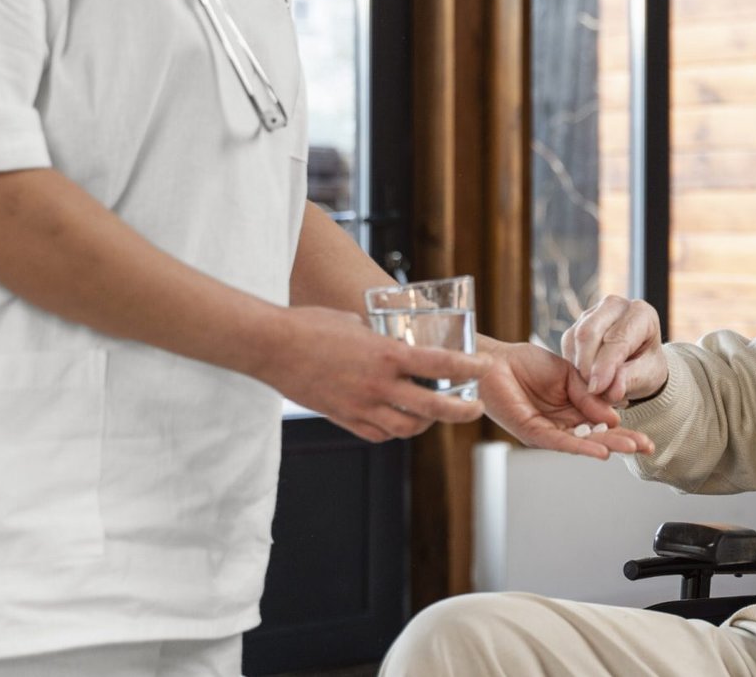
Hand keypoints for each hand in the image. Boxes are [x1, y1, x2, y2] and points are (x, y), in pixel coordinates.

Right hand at [255, 306, 486, 441]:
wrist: (271, 346)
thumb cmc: (310, 325)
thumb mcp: (355, 321)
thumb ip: (378, 336)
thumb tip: (389, 338)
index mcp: (386, 355)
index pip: (440, 366)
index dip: (468, 368)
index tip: (484, 368)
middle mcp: (378, 385)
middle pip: (433, 408)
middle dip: (460, 411)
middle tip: (473, 409)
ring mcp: (360, 406)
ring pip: (406, 428)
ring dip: (425, 425)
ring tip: (434, 417)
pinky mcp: (342, 417)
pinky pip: (376, 433)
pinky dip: (392, 431)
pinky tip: (397, 422)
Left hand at [481, 340, 654, 459]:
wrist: (496, 360)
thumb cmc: (525, 363)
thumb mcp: (568, 373)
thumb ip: (588, 394)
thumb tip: (612, 415)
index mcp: (573, 408)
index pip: (603, 424)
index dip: (624, 430)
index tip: (645, 437)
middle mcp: (563, 423)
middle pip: (597, 437)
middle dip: (622, 442)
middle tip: (645, 447)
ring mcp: (549, 430)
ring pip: (583, 442)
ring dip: (608, 446)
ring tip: (631, 448)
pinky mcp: (533, 432)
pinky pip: (560, 442)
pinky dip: (581, 446)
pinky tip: (600, 450)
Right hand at [560, 295, 666, 404]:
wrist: (638, 364)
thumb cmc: (647, 367)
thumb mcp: (647, 376)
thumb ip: (629, 381)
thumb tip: (611, 391)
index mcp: (640, 313)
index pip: (618, 338)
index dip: (606, 365)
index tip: (597, 389)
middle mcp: (615, 305)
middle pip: (590, 331)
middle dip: (587, 365)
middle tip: (591, 391)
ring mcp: (593, 313)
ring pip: (575, 337)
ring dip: (579, 367)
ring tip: (593, 389)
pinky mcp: (577, 324)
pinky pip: (567, 344)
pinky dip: (573, 365)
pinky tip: (585, 380)